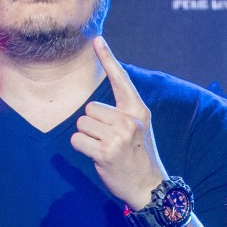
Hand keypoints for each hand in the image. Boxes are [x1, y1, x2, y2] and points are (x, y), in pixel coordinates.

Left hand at [71, 37, 166, 207]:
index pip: (120, 80)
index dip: (108, 59)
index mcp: (138, 110)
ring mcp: (118, 136)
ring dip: (87, 137)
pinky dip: (82, 149)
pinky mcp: (105, 151)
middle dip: (92, 124)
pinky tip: (98, 157)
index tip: (97, 40)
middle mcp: (129, 120)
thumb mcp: (138, 128)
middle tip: (108, 140)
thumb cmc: (138, 155)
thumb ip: (123, 113)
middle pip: (89, 108)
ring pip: (81, 123)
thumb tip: (95, 106)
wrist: (148, 186)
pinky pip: (77, 140)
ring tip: (104, 149)